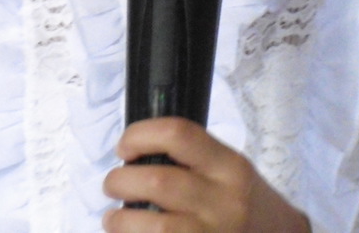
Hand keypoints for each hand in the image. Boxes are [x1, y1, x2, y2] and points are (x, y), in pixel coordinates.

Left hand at [101, 118, 309, 232]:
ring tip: (114, 219)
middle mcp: (226, 201)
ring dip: (121, 221)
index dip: (139, 135)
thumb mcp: (228, 170)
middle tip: (113, 185)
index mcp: (229, 167)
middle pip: (158, 181)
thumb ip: (189, 159)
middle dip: (120, 181)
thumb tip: (130, 156)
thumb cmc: (245, 201)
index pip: (178, 134)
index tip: (124, 148)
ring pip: (156, 225)